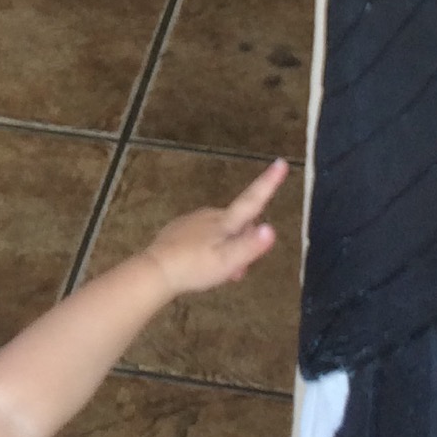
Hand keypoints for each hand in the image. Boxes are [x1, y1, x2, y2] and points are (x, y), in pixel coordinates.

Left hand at [145, 160, 287, 298]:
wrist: (154, 271)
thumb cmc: (193, 267)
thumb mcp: (227, 262)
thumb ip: (250, 246)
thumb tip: (271, 229)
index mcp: (224, 222)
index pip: (252, 201)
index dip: (269, 183)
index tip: (281, 162)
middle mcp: (209, 215)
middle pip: (237, 223)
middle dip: (243, 241)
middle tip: (238, 270)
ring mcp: (192, 221)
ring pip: (219, 232)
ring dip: (225, 248)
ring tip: (217, 273)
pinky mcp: (178, 230)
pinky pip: (201, 237)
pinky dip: (207, 249)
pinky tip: (198, 266)